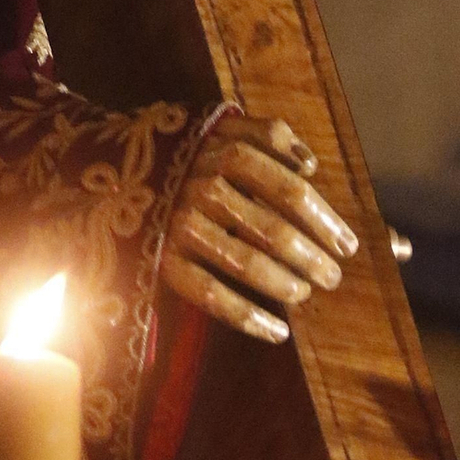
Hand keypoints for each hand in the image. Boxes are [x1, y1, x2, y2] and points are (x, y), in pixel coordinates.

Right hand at [162, 116, 358, 342]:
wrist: (111, 171)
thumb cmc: (186, 154)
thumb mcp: (222, 128)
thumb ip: (269, 135)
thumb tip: (312, 163)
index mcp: (223, 151)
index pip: (288, 188)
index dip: (323, 218)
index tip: (348, 245)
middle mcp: (202, 187)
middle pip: (271, 229)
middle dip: (311, 257)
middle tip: (333, 276)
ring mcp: (180, 224)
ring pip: (245, 263)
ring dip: (284, 284)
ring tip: (306, 293)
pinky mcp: (162, 259)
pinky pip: (210, 294)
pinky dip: (247, 316)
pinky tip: (278, 332)